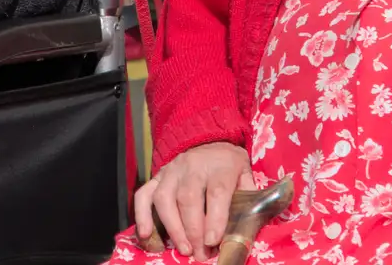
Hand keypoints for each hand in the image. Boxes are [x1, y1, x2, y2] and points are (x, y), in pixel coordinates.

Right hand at [134, 141, 252, 260]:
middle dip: (193, 231)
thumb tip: (250, 223)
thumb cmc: (228, 164)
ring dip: (173, 227)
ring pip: (165, 198)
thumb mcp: (245, 173)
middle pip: (188, 198)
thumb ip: (248, 196)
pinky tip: (145, 235)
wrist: (208, 139)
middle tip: (200, 254)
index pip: (216, 192)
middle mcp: (192, 166)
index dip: (214, 218)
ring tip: (183, 249)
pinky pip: (143, 194)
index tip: (213, 241)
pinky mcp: (157, 176)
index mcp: (219, 166)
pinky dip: (141, 215)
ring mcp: (171, 171)